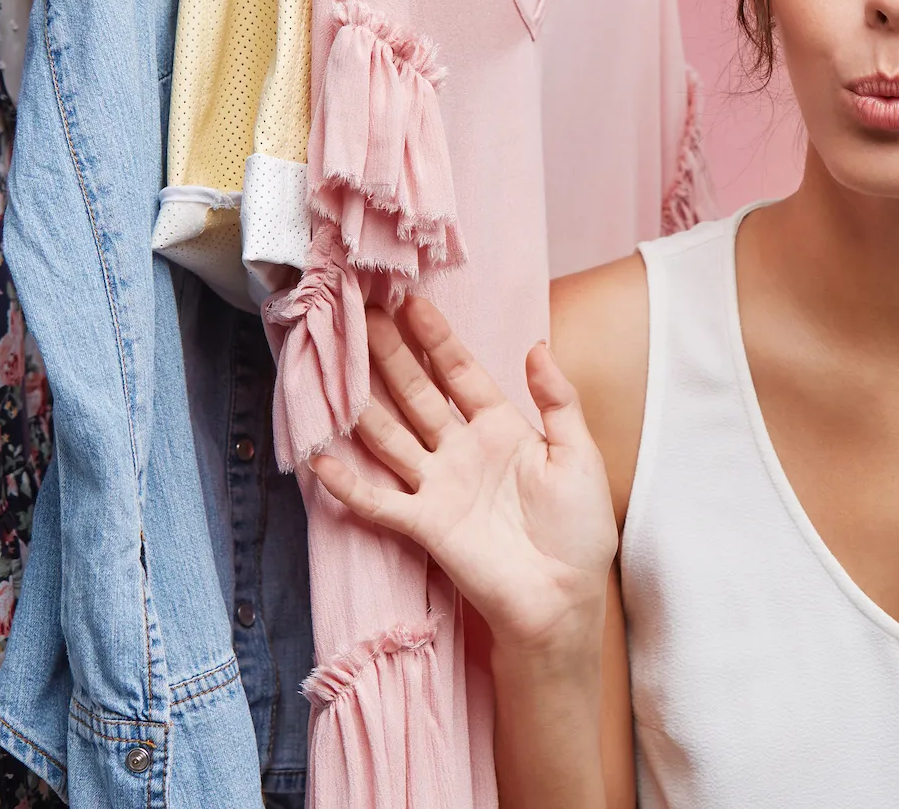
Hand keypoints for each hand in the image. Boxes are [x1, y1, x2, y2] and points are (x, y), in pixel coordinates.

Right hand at [311, 298, 619, 661]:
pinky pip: (378, 501)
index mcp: (502, 428)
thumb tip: (537, 345)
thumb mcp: (578, 455)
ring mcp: (439, 486)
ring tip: (332, 367)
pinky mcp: (424, 525)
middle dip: (391, 355)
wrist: (564, 598)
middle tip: (362, 315)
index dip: (437, 339)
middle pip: (418, 394)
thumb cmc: (579, 529)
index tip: (412, 302)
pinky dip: (348, 482)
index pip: (461, 374)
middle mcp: (462, 450)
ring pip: (391, 435)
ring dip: (362, 404)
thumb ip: (557, 401)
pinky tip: (319, 458)